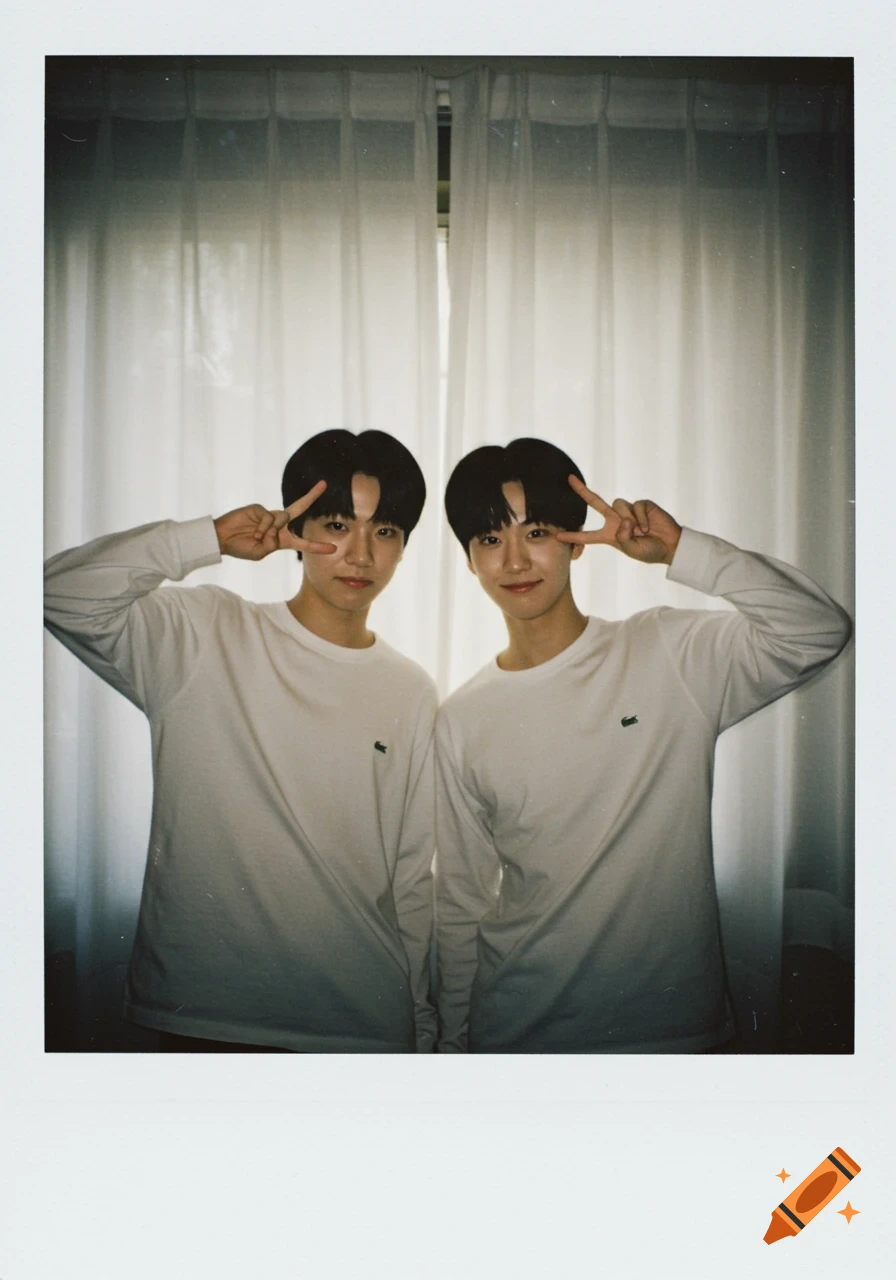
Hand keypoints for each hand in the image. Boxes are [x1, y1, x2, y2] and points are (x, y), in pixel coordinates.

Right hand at [214, 481, 336, 560]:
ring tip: (256, 536)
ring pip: (283, 518)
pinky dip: (263, 527)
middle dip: (311, 496)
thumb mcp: (259, 552)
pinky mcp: (260, 509)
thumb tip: (277, 527)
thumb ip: (272, 543)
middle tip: (323, 484)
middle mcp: (278, 526)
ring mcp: (269, 516)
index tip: (333, 548)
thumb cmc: (241, 548)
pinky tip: (253, 531)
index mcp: (281, 540)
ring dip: (271, 530)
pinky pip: (270, 517)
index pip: (303, 543)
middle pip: (299, 509)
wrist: (222, 539)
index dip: (317, 546)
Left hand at [555, 475, 681, 564]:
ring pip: (618, 505)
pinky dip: (642, 518)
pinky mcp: (641, 504)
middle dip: (582, 490)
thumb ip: (623, 538)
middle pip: (596, 503)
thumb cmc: (650, 551)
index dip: (573, 536)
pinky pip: (635, 506)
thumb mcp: (632, 550)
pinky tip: (649, 526)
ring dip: (630, 519)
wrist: (670, 545)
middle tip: (569, 479)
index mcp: (610, 535)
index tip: (558, 536)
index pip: (588, 536)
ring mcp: (628, 511)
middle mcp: (617, 521)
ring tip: (642, 531)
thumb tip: (623, 520)